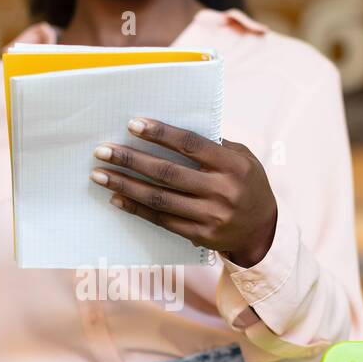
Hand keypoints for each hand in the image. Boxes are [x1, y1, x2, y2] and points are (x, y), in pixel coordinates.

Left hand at [89, 118, 277, 267]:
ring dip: (125, 185)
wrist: (263, 230)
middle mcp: (222, 190)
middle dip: (131, 160)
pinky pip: (162, 220)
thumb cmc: (246, 184)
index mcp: (232, 164)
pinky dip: (137, 208)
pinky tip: (117, 198)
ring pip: (160, 198)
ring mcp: (211, 216)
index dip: (160, 134)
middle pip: (167, 173)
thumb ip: (212, 145)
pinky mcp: (200, 237)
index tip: (132, 125)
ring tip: (99, 175)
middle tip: (102, 151)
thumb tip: (168, 130)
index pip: (190, 144)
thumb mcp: (242, 158)